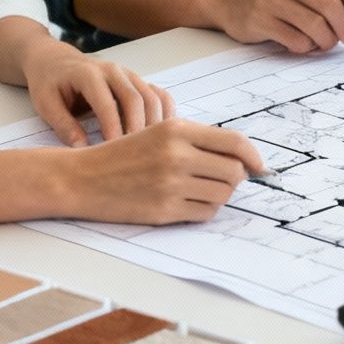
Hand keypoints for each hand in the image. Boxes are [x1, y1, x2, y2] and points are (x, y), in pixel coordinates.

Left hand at [21, 41, 174, 147]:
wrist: (55, 60)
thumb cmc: (49, 83)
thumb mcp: (46, 104)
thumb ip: (63, 125)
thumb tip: (82, 149)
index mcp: (88, 74)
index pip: (106, 104)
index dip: (113, 129)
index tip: (115, 153)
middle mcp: (112, 70)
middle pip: (135, 99)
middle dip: (138, 129)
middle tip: (138, 156)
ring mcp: (127, 74)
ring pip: (151, 97)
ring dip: (154, 123)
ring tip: (151, 150)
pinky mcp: (136, 80)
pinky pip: (158, 94)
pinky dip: (164, 112)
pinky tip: (162, 133)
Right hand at [55, 119, 264, 224]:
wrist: (83, 178)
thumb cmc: (122, 154)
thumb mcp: (158, 133)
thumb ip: (197, 141)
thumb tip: (242, 159)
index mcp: (176, 129)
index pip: (235, 143)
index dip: (254, 157)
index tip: (260, 167)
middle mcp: (176, 154)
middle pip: (234, 172)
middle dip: (236, 178)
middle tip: (221, 179)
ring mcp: (170, 184)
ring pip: (223, 194)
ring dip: (219, 195)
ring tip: (199, 190)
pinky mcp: (164, 210)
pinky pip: (204, 213)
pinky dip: (204, 210)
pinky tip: (188, 203)